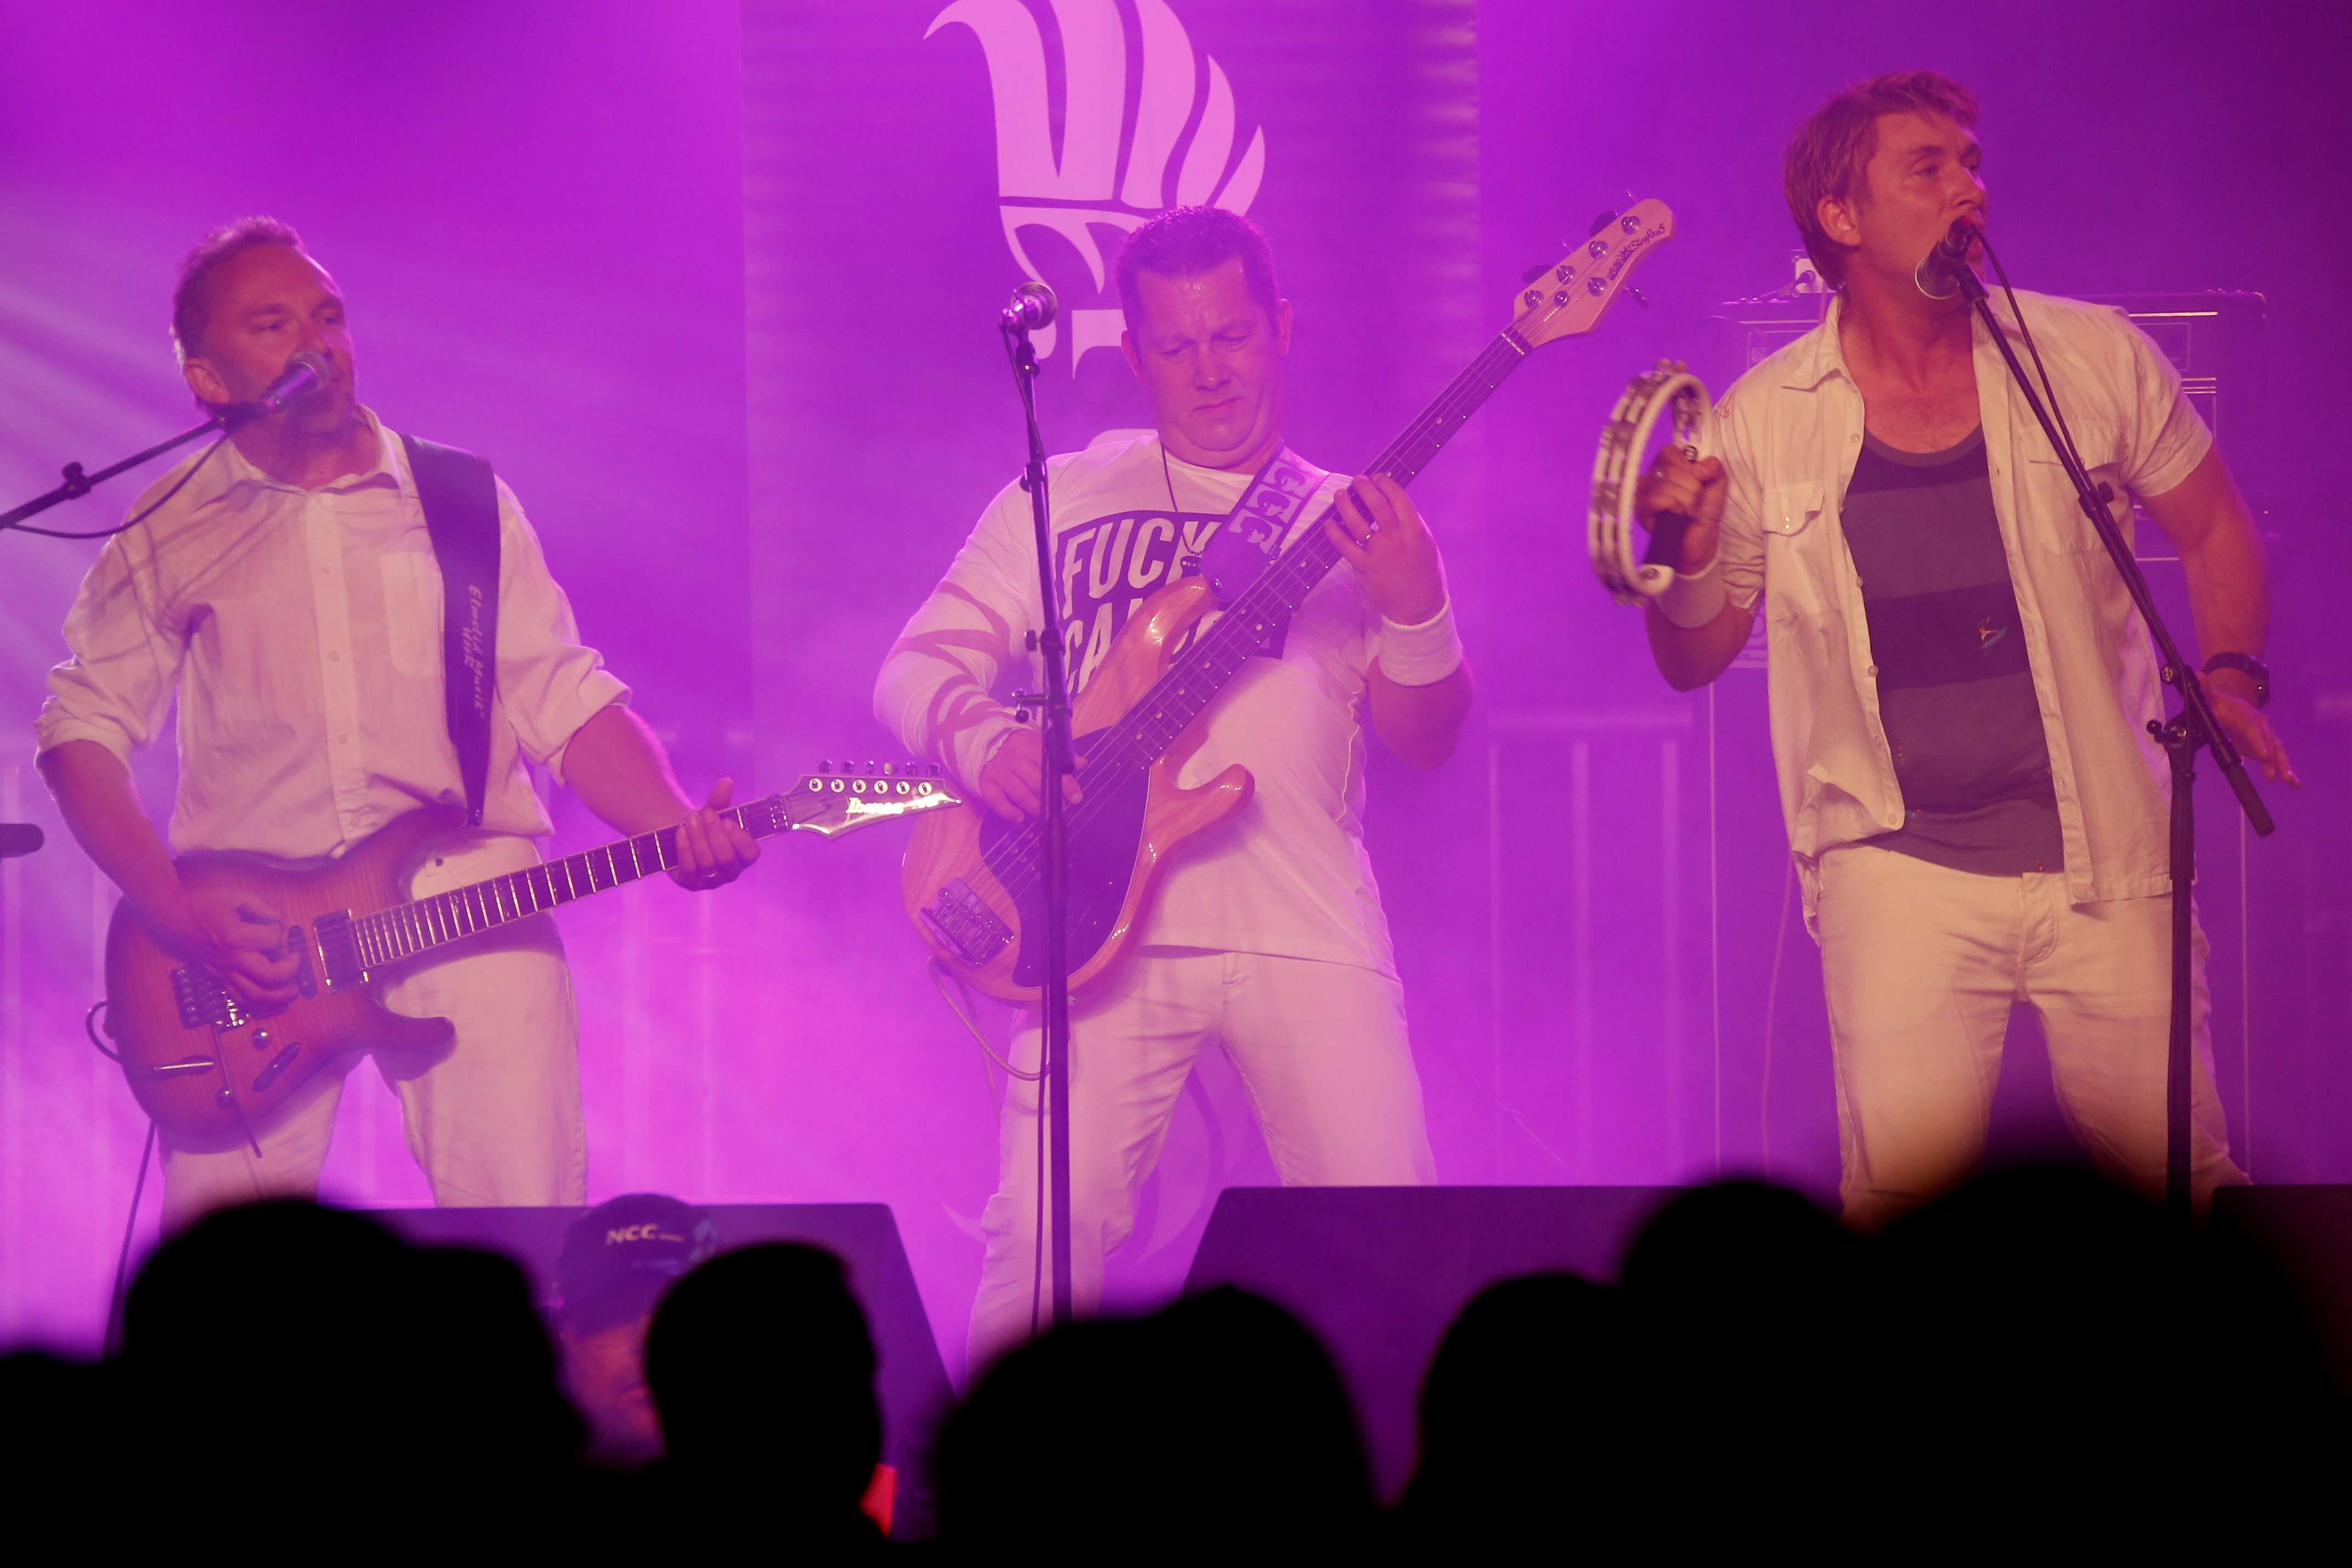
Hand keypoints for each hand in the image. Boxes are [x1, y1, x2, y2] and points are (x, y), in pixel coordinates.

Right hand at [147, 885, 302, 1008]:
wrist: (171, 918)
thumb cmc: (203, 905)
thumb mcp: (235, 896)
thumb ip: (262, 907)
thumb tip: (279, 920)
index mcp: (235, 937)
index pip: (273, 939)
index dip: (280, 931)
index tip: (275, 925)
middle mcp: (231, 959)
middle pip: (270, 976)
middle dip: (291, 970)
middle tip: (296, 959)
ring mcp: (224, 972)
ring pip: (256, 996)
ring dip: (280, 996)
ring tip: (293, 988)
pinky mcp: (219, 979)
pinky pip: (241, 999)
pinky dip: (260, 1003)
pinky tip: (273, 997)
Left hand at [667, 778, 760, 889]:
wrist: (678, 834)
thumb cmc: (703, 824)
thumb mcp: (712, 811)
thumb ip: (720, 799)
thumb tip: (726, 781)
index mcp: (742, 856)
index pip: (750, 854)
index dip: (740, 839)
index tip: (727, 820)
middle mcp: (729, 872)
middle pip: (727, 859)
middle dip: (715, 835)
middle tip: (706, 814)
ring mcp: (710, 881)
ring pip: (708, 864)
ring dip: (699, 839)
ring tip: (691, 819)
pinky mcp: (689, 883)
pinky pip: (689, 869)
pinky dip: (684, 849)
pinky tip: (680, 832)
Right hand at [974, 728, 1085, 822]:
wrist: (985, 739)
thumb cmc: (1018, 744)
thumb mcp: (1039, 743)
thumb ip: (1060, 755)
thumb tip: (1081, 764)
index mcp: (1031, 746)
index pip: (1052, 767)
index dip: (1066, 784)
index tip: (1076, 798)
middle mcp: (1015, 759)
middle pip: (1037, 785)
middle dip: (1050, 801)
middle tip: (1057, 809)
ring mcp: (999, 771)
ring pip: (1020, 795)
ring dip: (1034, 809)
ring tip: (1042, 815)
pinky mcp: (986, 782)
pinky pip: (997, 801)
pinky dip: (1009, 812)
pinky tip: (1019, 818)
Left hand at [1324, 475, 1444, 623]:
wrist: (1418, 604)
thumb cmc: (1424, 570)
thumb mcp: (1426, 542)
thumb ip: (1410, 522)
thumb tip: (1391, 501)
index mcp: (1414, 530)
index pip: (1397, 498)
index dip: (1385, 483)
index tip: (1377, 477)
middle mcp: (1395, 538)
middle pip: (1375, 505)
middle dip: (1363, 487)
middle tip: (1356, 481)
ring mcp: (1377, 553)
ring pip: (1356, 522)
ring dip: (1345, 504)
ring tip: (1340, 494)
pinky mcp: (1363, 567)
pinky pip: (1344, 546)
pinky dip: (1334, 532)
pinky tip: (1330, 523)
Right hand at [1635, 447, 1728, 572]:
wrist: (1701, 540)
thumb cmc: (1705, 511)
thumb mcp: (1717, 484)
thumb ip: (1714, 468)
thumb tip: (1701, 468)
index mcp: (1668, 466)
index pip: (1668, 451)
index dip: (1686, 464)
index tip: (1698, 478)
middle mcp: (1653, 477)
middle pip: (1669, 469)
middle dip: (1691, 487)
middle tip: (1694, 500)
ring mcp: (1643, 493)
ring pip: (1665, 485)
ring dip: (1685, 500)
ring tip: (1687, 510)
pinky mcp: (1641, 511)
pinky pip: (1656, 500)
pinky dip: (1673, 507)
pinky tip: (1677, 515)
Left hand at [2200, 673, 2299, 787]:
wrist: (2227, 703)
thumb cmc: (2215, 703)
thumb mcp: (2207, 697)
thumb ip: (2203, 691)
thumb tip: (2197, 677)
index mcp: (2244, 714)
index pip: (2252, 727)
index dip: (2258, 741)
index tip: (2263, 756)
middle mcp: (2259, 723)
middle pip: (2269, 740)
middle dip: (2274, 758)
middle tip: (2276, 775)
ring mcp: (2265, 734)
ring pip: (2277, 749)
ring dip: (2284, 765)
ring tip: (2290, 782)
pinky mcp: (2265, 745)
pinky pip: (2276, 757)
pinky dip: (2285, 769)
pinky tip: (2292, 783)